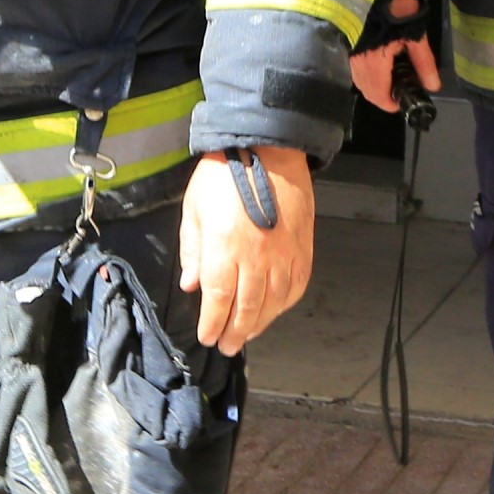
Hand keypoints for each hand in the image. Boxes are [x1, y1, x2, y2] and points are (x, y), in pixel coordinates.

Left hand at [180, 146, 314, 354]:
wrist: (266, 147)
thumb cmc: (223, 174)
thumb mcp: (194, 208)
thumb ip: (192, 250)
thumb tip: (191, 285)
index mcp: (224, 248)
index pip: (218, 299)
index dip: (213, 324)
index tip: (208, 337)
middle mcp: (256, 257)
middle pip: (247, 307)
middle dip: (235, 331)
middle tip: (227, 346)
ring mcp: (283, 253)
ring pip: (273, 302)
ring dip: (260, 323)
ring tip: (247, 333)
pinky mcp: (302, 247)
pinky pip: (296, 285)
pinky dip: (285, 303)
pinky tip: (275, 309)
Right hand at [348, 1, 444, 110]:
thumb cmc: (396, 12)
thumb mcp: (416, 37)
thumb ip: (424, 64)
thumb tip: (433, 86)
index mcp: (374, 63)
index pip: (378, 95)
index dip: (390, 104)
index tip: (402, 103)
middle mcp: (359, 62)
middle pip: (367, 90)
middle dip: (381, 97)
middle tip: (399, 92)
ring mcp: (351, 53)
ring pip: (360, 80)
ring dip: (373, 86)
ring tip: (391, 78)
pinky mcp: (349, 43)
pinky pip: (356, 68)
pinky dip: (367, 73)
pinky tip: (380, 64)